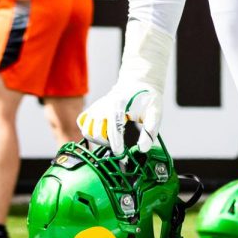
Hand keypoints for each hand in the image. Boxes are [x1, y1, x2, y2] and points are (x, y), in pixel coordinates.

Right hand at [78, 19, 172, 151]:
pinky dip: (88, 131)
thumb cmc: (147, 98)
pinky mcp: (93, 108)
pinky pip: (82, 124)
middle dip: (108, 144)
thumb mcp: (155, 112)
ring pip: (87, 132)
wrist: (138, 83)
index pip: (113, 129)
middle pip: (97, 134)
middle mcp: (103, 106)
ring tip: (112, 139)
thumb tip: (142, 149)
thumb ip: (150, 131)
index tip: (122, 154)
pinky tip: (102, 132)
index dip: (116, 145)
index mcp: (118, 105)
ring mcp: (96, 107)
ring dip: (98, 140)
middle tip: (120, 145)